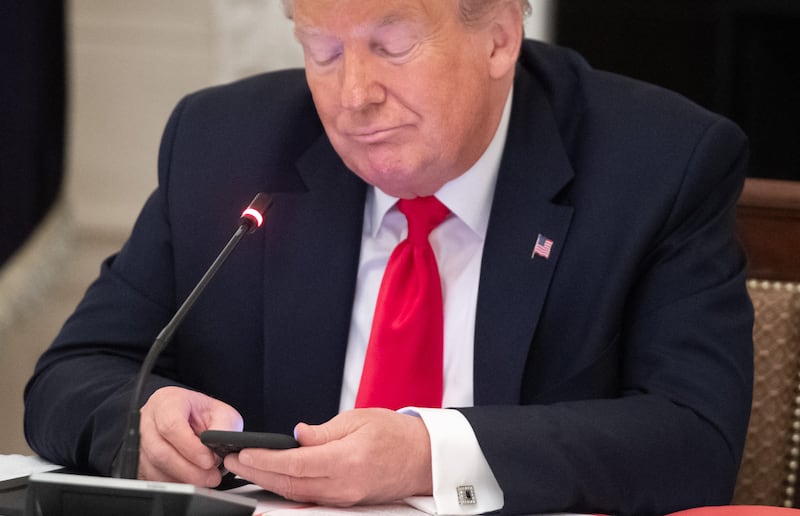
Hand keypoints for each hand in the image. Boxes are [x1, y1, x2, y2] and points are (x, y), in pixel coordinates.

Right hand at [138, 386, 242, 485]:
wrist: (193, 418)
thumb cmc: (204, 413)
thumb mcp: (221, 413)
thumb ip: (223, 427)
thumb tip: (218, 446)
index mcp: (167, 401)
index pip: (171, 425)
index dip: (190, 447)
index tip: (209, 460)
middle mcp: (148, 420)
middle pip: (160, 451)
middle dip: (188, 469)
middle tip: (210, 477)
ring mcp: (141, 440)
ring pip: (154, 467)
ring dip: (182, 478)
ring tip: (205, 479)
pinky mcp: (140, 460)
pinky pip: (152, 477)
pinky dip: (174, 482)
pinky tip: (191, 481)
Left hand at [224, 408, 431, 505]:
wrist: (424, 458)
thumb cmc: (397, 435)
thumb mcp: (359, 419)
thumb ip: (324, 431)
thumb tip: (296, 435)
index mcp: (347, 460)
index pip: (294, 464)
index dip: (265, 459)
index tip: (243, 452)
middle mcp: (344, 485)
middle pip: (289, 484)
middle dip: (256, 473)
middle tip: (232, 462)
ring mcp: (345, 498)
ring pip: (296, 494)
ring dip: (267, 482)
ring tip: (246, 468)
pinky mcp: (346, 501)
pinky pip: (310, 497)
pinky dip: (287, 488)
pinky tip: (273, 478)